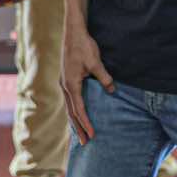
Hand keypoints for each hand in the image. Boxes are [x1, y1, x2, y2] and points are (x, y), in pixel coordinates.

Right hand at [60, 21, 113, 144]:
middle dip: (78, 128)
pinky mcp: (66, 79)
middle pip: (71, 112)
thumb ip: (104, 77)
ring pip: (69, 107)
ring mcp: (63, 82)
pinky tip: (77, 113)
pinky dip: (73, 110)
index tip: (92, 135)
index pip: (79, 109)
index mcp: (71, 84)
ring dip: (74, 121)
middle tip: (84, 143)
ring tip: (79, 134)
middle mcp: (64, 86)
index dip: (86, 123)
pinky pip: (69, 99)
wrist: (73, 32)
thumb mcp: (96, 62)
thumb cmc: (83, 46)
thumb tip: (112, 91)